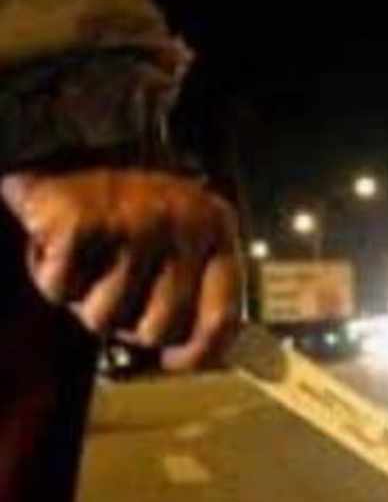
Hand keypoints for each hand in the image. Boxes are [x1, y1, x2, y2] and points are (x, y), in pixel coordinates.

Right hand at [2, 168, 240, 370]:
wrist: (68, 137)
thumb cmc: (128, 205)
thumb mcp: (180, 238)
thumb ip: (196, 290)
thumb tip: (201, 354)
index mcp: (217, 232)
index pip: (222, 316)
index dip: (200, 354)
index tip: (177, 363)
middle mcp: (184, 226)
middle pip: (158, 328)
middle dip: (129, 324)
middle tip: (113, 289)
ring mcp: (136, 224)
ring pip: (106, 317)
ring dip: (86, 300)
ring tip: (89, 260)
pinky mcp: (82, 223)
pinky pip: (61, 290)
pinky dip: (51, 276)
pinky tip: (59, 246)